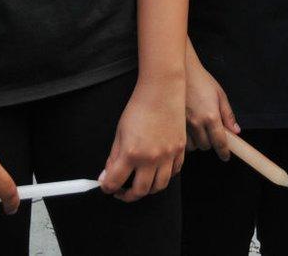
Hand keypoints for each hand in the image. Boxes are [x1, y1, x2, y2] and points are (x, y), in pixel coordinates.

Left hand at [100, 78, 185, 202]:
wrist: (163, 91)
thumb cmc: (140, 107)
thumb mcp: (120, 132)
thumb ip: (114, 157)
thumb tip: (107, 175)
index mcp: (131, 153)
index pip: (114, 183)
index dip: (107, 188)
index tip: (107, 186)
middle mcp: (151, 158)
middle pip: (139, 191)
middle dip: (128, 196)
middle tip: (123, 191)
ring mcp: (168, 155)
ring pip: (159, 186)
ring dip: (148, 189)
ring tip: (141, 183)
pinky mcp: (180, 150)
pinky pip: (174, 172)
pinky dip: (165, 176)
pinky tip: (157, 171)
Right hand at [185, 48, 238, 160]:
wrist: (180, 72)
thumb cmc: (202, 81)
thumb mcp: (220, 95)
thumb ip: (228, 115)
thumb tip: (235, 132)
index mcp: (211, 116)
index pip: (219, 141)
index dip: (224, 152)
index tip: (225, 156)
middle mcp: (197, 123)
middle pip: (205, 146)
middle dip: (210, 143)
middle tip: (212, 134)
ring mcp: (183, 124)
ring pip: (192, 146)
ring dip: (197, 142)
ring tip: (199, 132)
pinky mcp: (172, 123)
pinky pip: (180, 140)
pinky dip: (186, 140)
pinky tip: (188, 132)